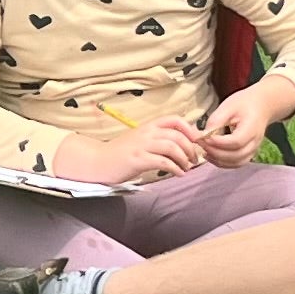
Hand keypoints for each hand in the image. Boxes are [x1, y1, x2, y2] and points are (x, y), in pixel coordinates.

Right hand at [63, 118, 208, 183]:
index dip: (190, 129)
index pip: (175, 119)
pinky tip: (178, 174)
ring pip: (172, 147)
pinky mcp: (138, 160)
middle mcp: (146, 133)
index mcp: (148, 126)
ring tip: (186, 168)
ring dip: (184, 159)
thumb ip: (157, 139)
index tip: (196, 142)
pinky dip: (175, 168)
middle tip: (193, 160)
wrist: (98, 162)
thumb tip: (181, 144)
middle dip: (190, 148)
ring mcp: (141, 146)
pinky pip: (163, 162)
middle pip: (177, 135)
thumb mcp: (140, 140)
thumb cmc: (120, 153)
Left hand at [191, 75, 294, 165]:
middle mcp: (255, 142)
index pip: (236, 141)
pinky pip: (236, 164)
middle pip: (235, 155)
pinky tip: (210, 155)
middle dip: (214, 151)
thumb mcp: (228, 106)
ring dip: (217, 159)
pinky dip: (222, 163)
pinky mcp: (248, 153)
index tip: (203, 136)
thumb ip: (216, 120)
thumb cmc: (244, 103)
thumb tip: (202, 135)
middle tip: (199, 143)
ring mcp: (253, 150)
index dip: (218, 142)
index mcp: (252, 128)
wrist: (261, 106)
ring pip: (235, 163)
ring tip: (203, 149)